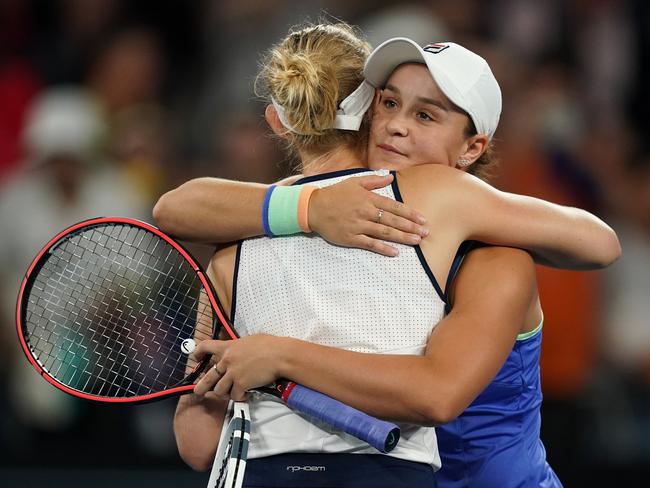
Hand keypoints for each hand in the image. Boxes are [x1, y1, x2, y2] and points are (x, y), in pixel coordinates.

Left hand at [192, 335, 282, 400]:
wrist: (279, 355)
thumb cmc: (269, 345)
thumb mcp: (249, 341)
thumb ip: (238, 348)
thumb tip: (238, 352)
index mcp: (227, 346)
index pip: (205, 346)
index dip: (198, 353)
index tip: (197, 359)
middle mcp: (226, 360)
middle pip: (207, 377)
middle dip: (201, 387)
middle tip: (199, 392)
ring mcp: (233, 373)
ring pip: (219, 390)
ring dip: (225, 393)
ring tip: (232, 393)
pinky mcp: (241, 384)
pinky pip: (234, 396)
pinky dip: (239, 397)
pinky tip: (246, 395)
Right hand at [308, 174, 428, 255]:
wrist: (314, 208)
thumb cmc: (335, 194)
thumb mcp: (354, 182)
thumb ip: (374, 180)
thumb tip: (391, 178)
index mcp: (368, 198)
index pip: (394, 206)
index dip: (410, 213)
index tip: (422, 219)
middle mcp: (366, 212)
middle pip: (393, 220)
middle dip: (411, 226)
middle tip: (426, 232)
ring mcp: (358, 226)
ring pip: (384, 232)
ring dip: (402, 236)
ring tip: (416, 241)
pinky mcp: (351, 238)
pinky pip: (370, 244)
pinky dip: (383, 248)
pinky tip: (395, 252)